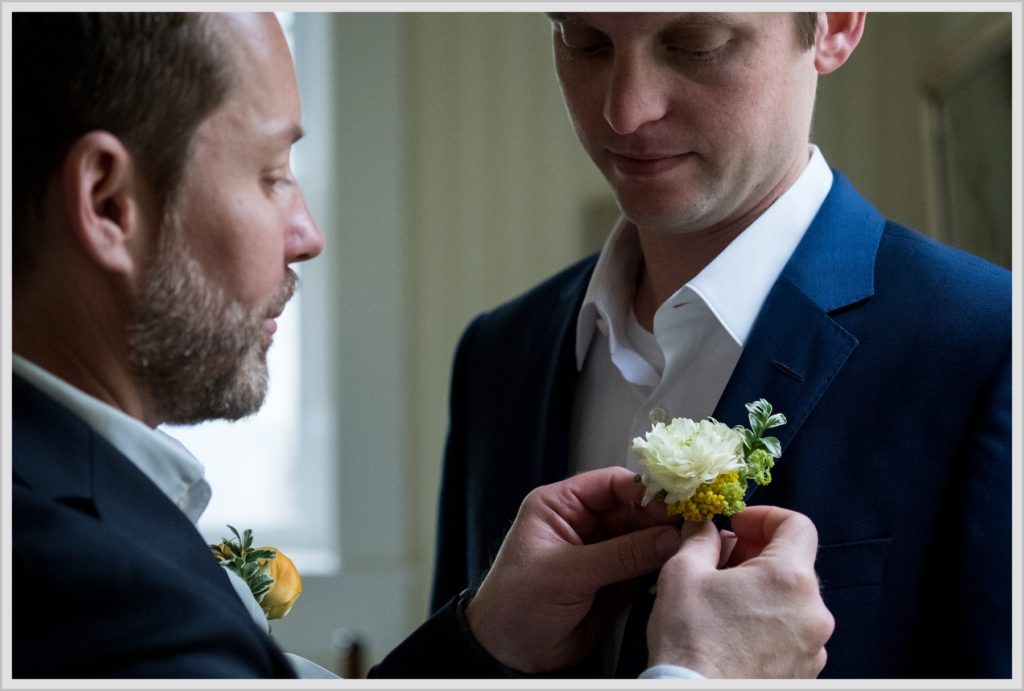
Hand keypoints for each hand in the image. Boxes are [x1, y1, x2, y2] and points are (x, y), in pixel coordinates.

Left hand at [466, 467, 681, 672]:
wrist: (508, 652)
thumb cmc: (518, 602)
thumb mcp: (567, 572)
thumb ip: (621, 554)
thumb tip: (670, 537)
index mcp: (560, 506)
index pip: (610, 484)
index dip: (645, 489)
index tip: (678, 498)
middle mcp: (583, 524)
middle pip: (633, 510)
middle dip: (662, 517)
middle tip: (695, 524)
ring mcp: (600, 552)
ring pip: (643, 537)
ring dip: (666, 542)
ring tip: (695, 544)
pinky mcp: (613, 581)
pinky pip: (644, 566)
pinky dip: (662, 566)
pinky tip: (682, 565)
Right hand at [647, 506, 833, 677]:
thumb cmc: (691, 639)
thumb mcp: (683, 572)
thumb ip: (700, 538)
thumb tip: (704, 526)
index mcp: (789, 578)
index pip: (799, 525)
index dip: (766, 516)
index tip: (737, 525)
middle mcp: (813, 611)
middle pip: (795, 563)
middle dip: (758, 553)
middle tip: (721, 559)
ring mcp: (814, 646)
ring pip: (793, 600)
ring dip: (763, 589)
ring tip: (725, 598)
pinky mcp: (805, 672)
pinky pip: (793, 632)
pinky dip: (770, 621)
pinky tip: (735, 630)